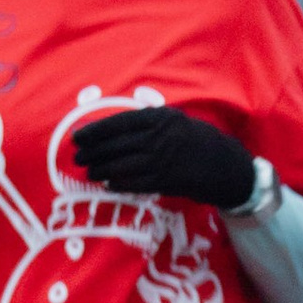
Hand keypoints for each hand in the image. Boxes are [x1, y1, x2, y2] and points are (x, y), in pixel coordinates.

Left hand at [68, 104, 256, 206]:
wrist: (225, 165)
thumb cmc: (197, 140)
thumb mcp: (175, 121)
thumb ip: (148, 122)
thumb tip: (114, 129)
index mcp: (160, 118)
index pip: (118, 123)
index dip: (95, 131)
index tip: (77, 136)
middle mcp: (160, 137)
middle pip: (117, 145)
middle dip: (93, 152)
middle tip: (77, 157)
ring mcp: (163, 160)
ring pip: (122, 165)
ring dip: (102, 169)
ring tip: (89, 172)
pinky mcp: (167, 181)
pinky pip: (136, 183)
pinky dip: (119, 184)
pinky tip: (108, 184)